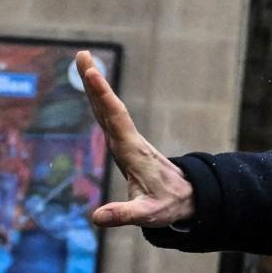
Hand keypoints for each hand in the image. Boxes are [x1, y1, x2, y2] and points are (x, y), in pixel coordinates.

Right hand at [76, 51, 196, 231]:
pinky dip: (99, 103)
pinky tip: (92, 94)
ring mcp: (128, 142)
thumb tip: (96, 218)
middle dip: (95, 81)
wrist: (190, 199)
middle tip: (81, 54)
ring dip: (95, 87)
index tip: (92, 73)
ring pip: (108, 109)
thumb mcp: (147, 215)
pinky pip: (109, 118)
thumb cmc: (169, 206)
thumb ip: (124, 215)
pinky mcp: (126, 146)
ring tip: (84, 63)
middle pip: (109, 106)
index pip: (116, 118)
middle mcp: (129, 141)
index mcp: (132, 152)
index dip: (103, 96)